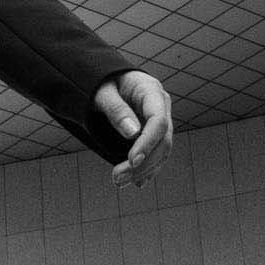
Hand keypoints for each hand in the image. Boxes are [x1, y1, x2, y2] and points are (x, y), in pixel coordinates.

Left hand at [94, 69, 172, 189]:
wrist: (106, 81)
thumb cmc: (102, 82)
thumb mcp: (101, 92)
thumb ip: (116, 110)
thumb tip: (132, 133)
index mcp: (151, 91)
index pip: (158, 121)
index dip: (147, 143)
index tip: (132, 161)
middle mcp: (161, 106)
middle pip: (163, 140)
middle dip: (144, 163)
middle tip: (118, 178)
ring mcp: (160, 120)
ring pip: (161, 151)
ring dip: (143, 170)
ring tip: (119, 181)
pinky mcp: (153, 133)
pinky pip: (156, 153)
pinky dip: (147, 169)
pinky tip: (136, 182)